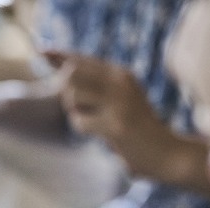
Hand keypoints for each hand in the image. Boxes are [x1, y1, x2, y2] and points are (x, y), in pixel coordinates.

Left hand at [44, 51, 209, 193]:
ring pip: (73, 95)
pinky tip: (103, 134)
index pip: (81, 59)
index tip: (41, 52)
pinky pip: (80, 121)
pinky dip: (84, 128)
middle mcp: (120, 81)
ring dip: (75, 112)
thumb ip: (96, 86)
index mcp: (120, 73)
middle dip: (67, 92)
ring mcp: (119, 101)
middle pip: (71, 73)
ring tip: (95, 122)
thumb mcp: (120, 99)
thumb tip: (61, 75)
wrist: (168, 153)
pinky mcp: (115, 124)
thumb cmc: (138, 129)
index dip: (58, 56)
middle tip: (82, 108)